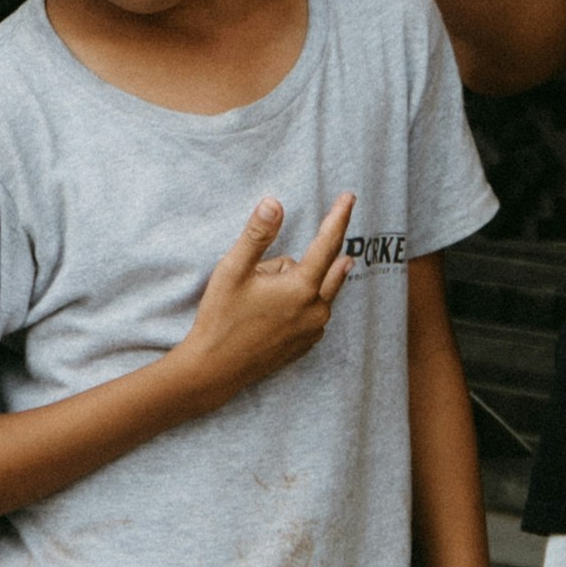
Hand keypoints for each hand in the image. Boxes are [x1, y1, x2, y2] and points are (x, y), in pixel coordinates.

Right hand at [161, 192, 360, 406]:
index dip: (338, 216)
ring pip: (313, 288)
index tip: (350, 196)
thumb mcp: (233, 270)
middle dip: (299, 261)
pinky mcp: (307, 343)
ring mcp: (314, 330)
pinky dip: (295, 303)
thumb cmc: (221, 318)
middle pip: (323, 267)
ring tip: (258, 298)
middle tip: (264, 276)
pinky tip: (267, 314)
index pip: (328, 242)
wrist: (215, 370)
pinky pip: (310, 309)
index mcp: (302, 288)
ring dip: (294, 284)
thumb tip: (274, 202)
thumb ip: (257, 234)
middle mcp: (316, 310)